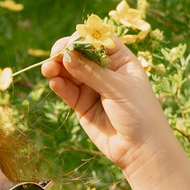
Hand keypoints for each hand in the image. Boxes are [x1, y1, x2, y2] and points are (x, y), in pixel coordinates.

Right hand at [41, 42, 185, 181]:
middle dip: (65, 53)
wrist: (141, 150)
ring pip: (70, 72)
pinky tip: (54, 82)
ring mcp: (92, 88)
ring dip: (57, 68)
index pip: (98, 41)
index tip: (69, 44)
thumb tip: (67, 55)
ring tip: (48, 70)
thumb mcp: (117, 88)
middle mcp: (105, 71)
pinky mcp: (82, 105)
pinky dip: (59, 85)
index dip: (82, 39)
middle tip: (53, 56)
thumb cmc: (139, 113)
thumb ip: (91, 72)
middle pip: (80, 54)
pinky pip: (67, 91)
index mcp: (121, 60)